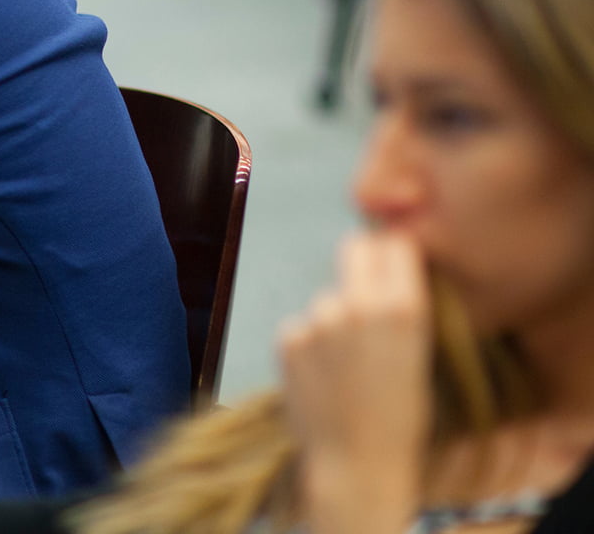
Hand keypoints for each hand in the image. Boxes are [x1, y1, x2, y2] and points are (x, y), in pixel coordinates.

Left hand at [280, 231, 431, 533]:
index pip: (395, 244)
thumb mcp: (419, 353)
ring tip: (344, 364)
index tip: (390, 263)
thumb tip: (387, 264)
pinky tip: (322, 376)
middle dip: (360, 262)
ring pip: (326, 296)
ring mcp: (319, 319)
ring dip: (333, 317)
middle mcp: (360, 305)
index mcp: (405, 309)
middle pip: (354, 248)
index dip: (392, 253)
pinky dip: (309, 344)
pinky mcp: (288, 336)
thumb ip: (401, 306)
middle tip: (363, 292)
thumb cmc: (400, 416)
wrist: (358, 464)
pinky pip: (301, 325)